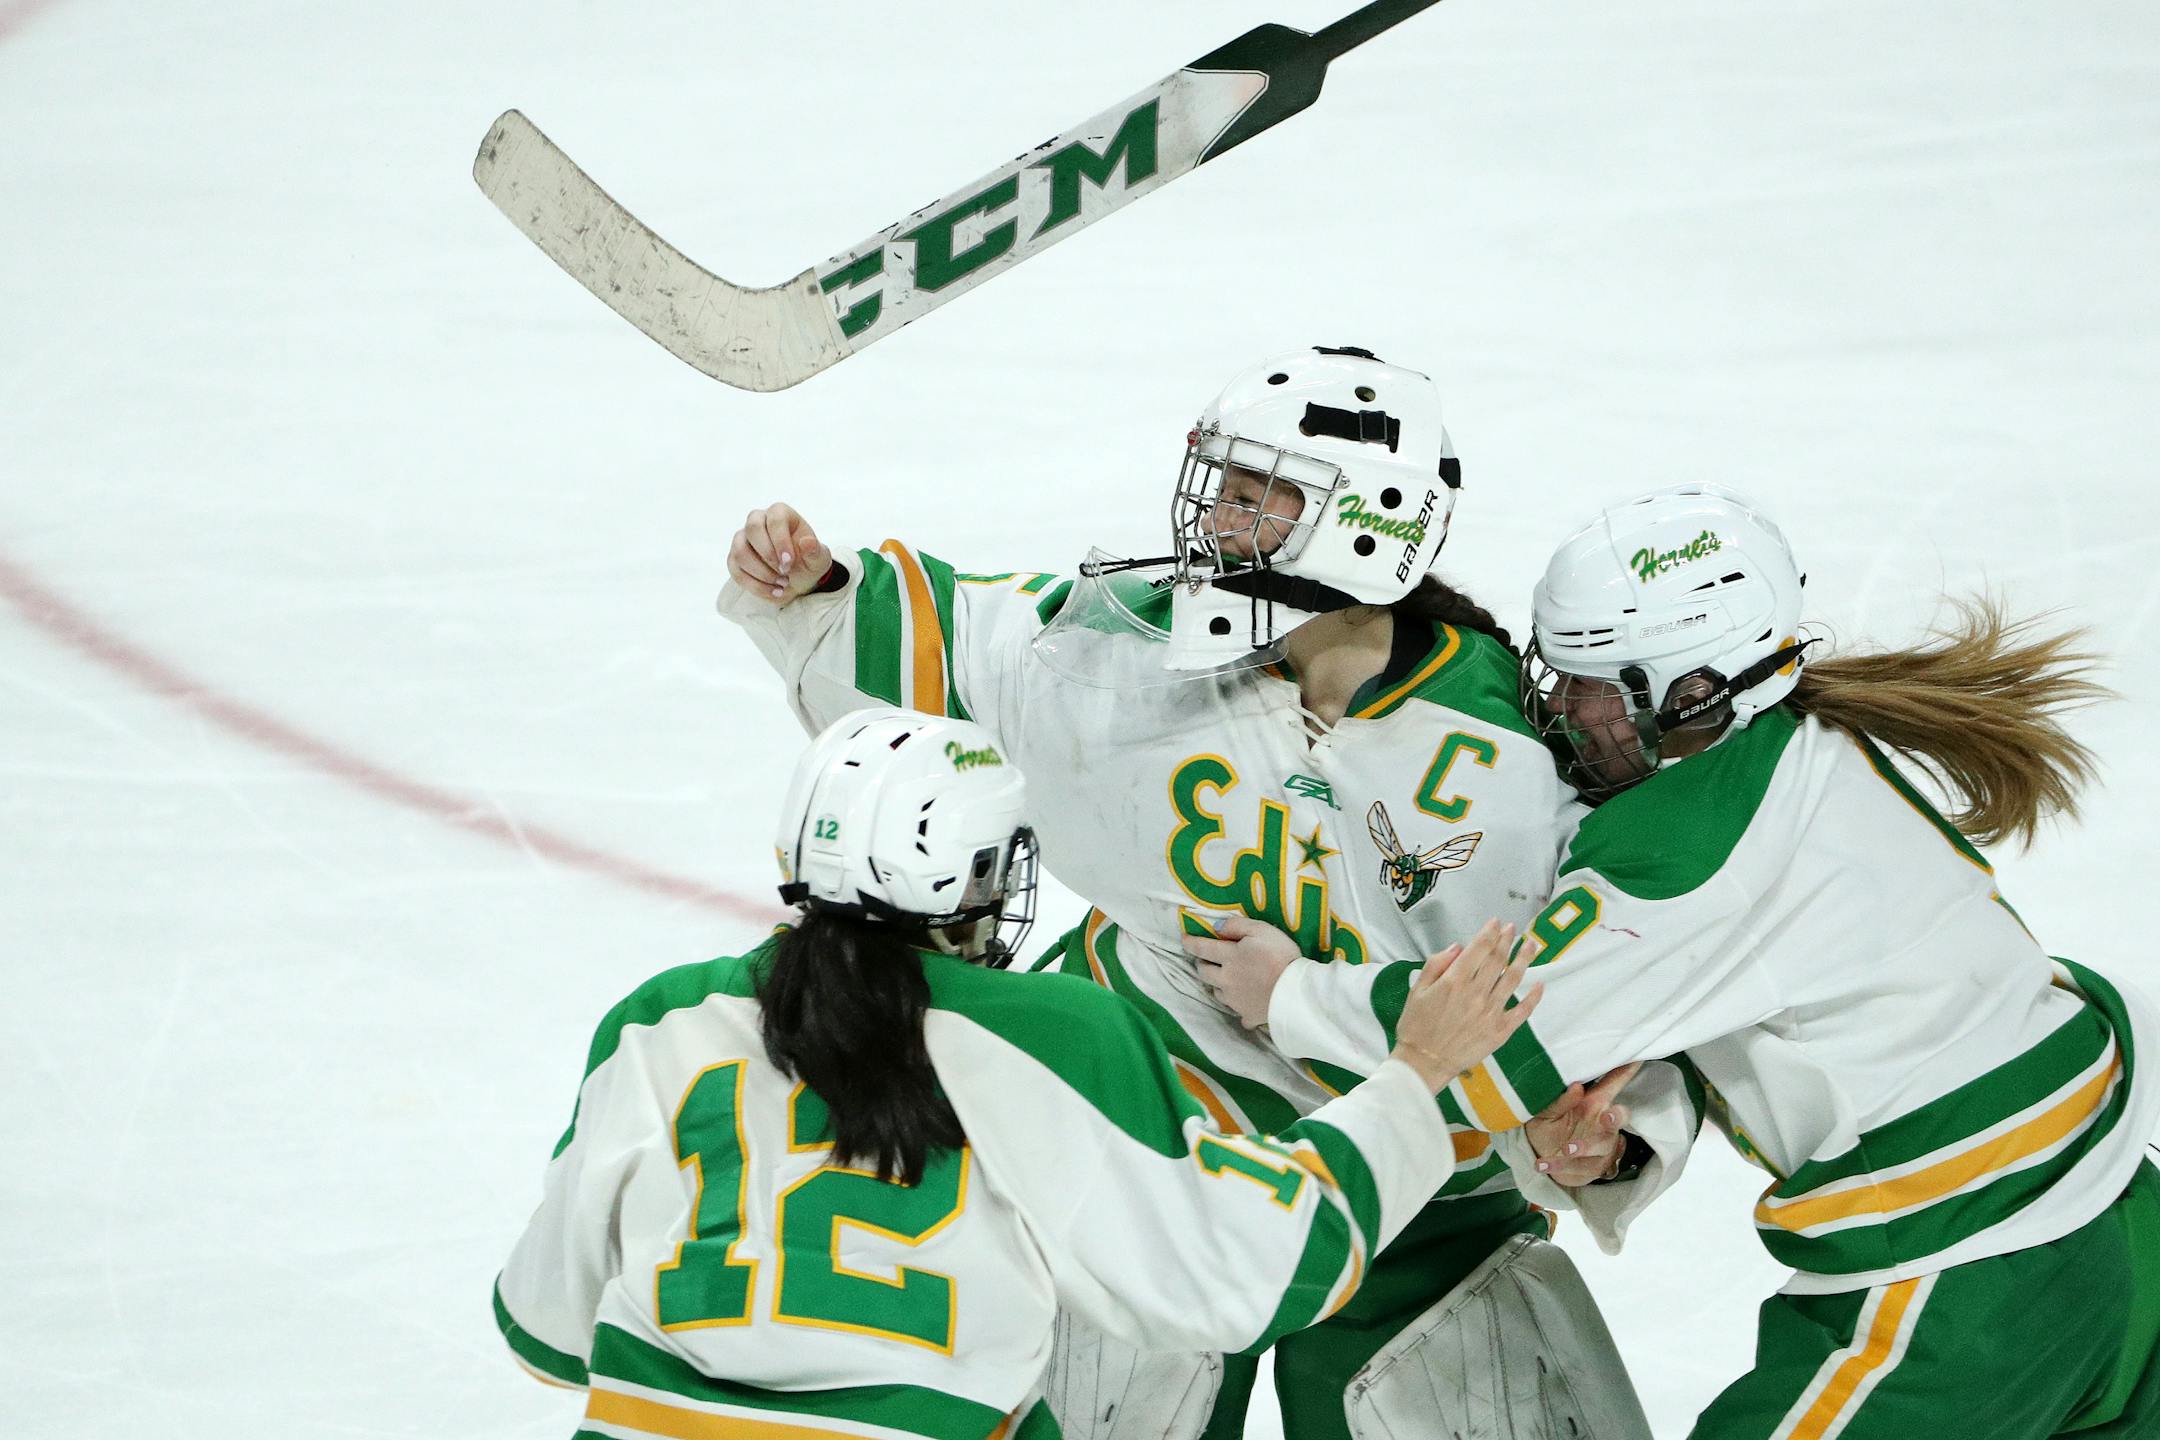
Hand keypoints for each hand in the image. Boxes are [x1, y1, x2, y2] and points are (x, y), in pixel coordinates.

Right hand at [728, 503, 831, 605]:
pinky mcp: (734, 560)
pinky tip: (774, 591)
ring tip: (782, 584)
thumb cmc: (807, 562)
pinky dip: (756, 586)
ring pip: (740, 552)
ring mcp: (743, 540)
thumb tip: (808, 543)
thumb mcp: (818, 559)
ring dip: (761, 573)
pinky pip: (736, 571)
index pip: (775, 519)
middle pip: (753, 528)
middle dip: (768, 555)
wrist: (799, 579)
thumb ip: (816, 551)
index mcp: (780, 514)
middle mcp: (758, 521)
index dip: (781, 541)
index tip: (789, 562)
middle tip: (785, 573)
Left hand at [1186, 914, 1301, 1029]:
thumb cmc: (1280, 956)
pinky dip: (1239, 1008)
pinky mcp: (1247, 1015)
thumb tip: (1216, 926)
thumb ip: (1237, 925)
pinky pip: (1238, 1013)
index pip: (1202, 948)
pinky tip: (1246, 1006)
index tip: (1184, 939)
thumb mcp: (1262, 930)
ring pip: (1217, 993)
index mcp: (1229, 957)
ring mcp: (1235, 1000)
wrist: (1296, 992)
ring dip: (1218, 985)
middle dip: (1202, 964)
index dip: (1190, 942)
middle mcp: (1226, 979)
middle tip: (1208, 960)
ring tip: (1228, 980)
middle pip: (1204, 973)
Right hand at [1391, 919, 1541, 1094]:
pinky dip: (1534, 997)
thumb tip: (1458, 947)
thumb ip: (1436, 964)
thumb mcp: (1417, 990)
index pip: (1478, 949)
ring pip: (1513, 979)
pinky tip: (1540, 984)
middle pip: (1497, 959)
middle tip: (1513, 929)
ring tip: (1532, 945)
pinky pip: (1522, 1011)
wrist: (1425, 1063)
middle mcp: (1475, 994)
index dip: (1489, 932)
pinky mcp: (1500, 1031)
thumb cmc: (1417, 1026)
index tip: (1496, 922)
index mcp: (1454, 981)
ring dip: (1524, 959)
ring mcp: (1491, 1012)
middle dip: (1507, 940)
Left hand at [1525, 1061, 1641, 1186]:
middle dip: (1616, 1118)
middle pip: (1618, 1119)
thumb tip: (1576, 1087)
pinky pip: (1580, 1169)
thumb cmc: (1547, 1126)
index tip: (1635, 1059)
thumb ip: (1560, 1102)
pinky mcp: (1592, 1169)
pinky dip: (1559, 1167)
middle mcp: (1600, 1124)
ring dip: (1585, 1148)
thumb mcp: (1545, 1111)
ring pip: (1602, 1148)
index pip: (1613, 1085)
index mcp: (1593, 1104)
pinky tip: (1541, 1164)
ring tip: (1564, 1149)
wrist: (1540, 1156)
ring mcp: (1600, 1148)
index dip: (1626, 1071)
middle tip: (1607, 1116)